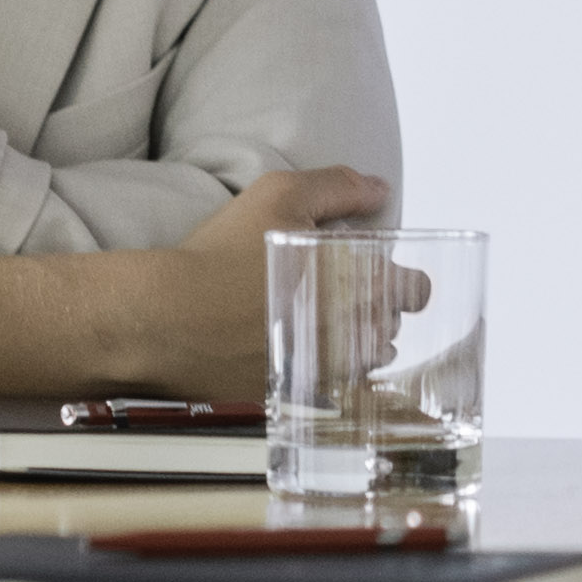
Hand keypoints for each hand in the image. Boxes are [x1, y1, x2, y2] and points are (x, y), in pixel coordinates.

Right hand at [131, 167, 400, 394]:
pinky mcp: (293, 395)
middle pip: (390, 326)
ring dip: (351, 341)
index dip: (401, 278)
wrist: (165, 319)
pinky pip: (328, 386)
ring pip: (363, 360)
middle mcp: (352, 334)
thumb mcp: (281, 194)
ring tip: (315, 319)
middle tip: (336, 291)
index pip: (416, 290)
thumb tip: (377, 189)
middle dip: (374, 308)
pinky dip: (319, 368)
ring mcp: (324, 371)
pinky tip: (293, 345)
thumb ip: (339, 187)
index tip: (379, 272)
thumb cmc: (220, 257)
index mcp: (361, 286)